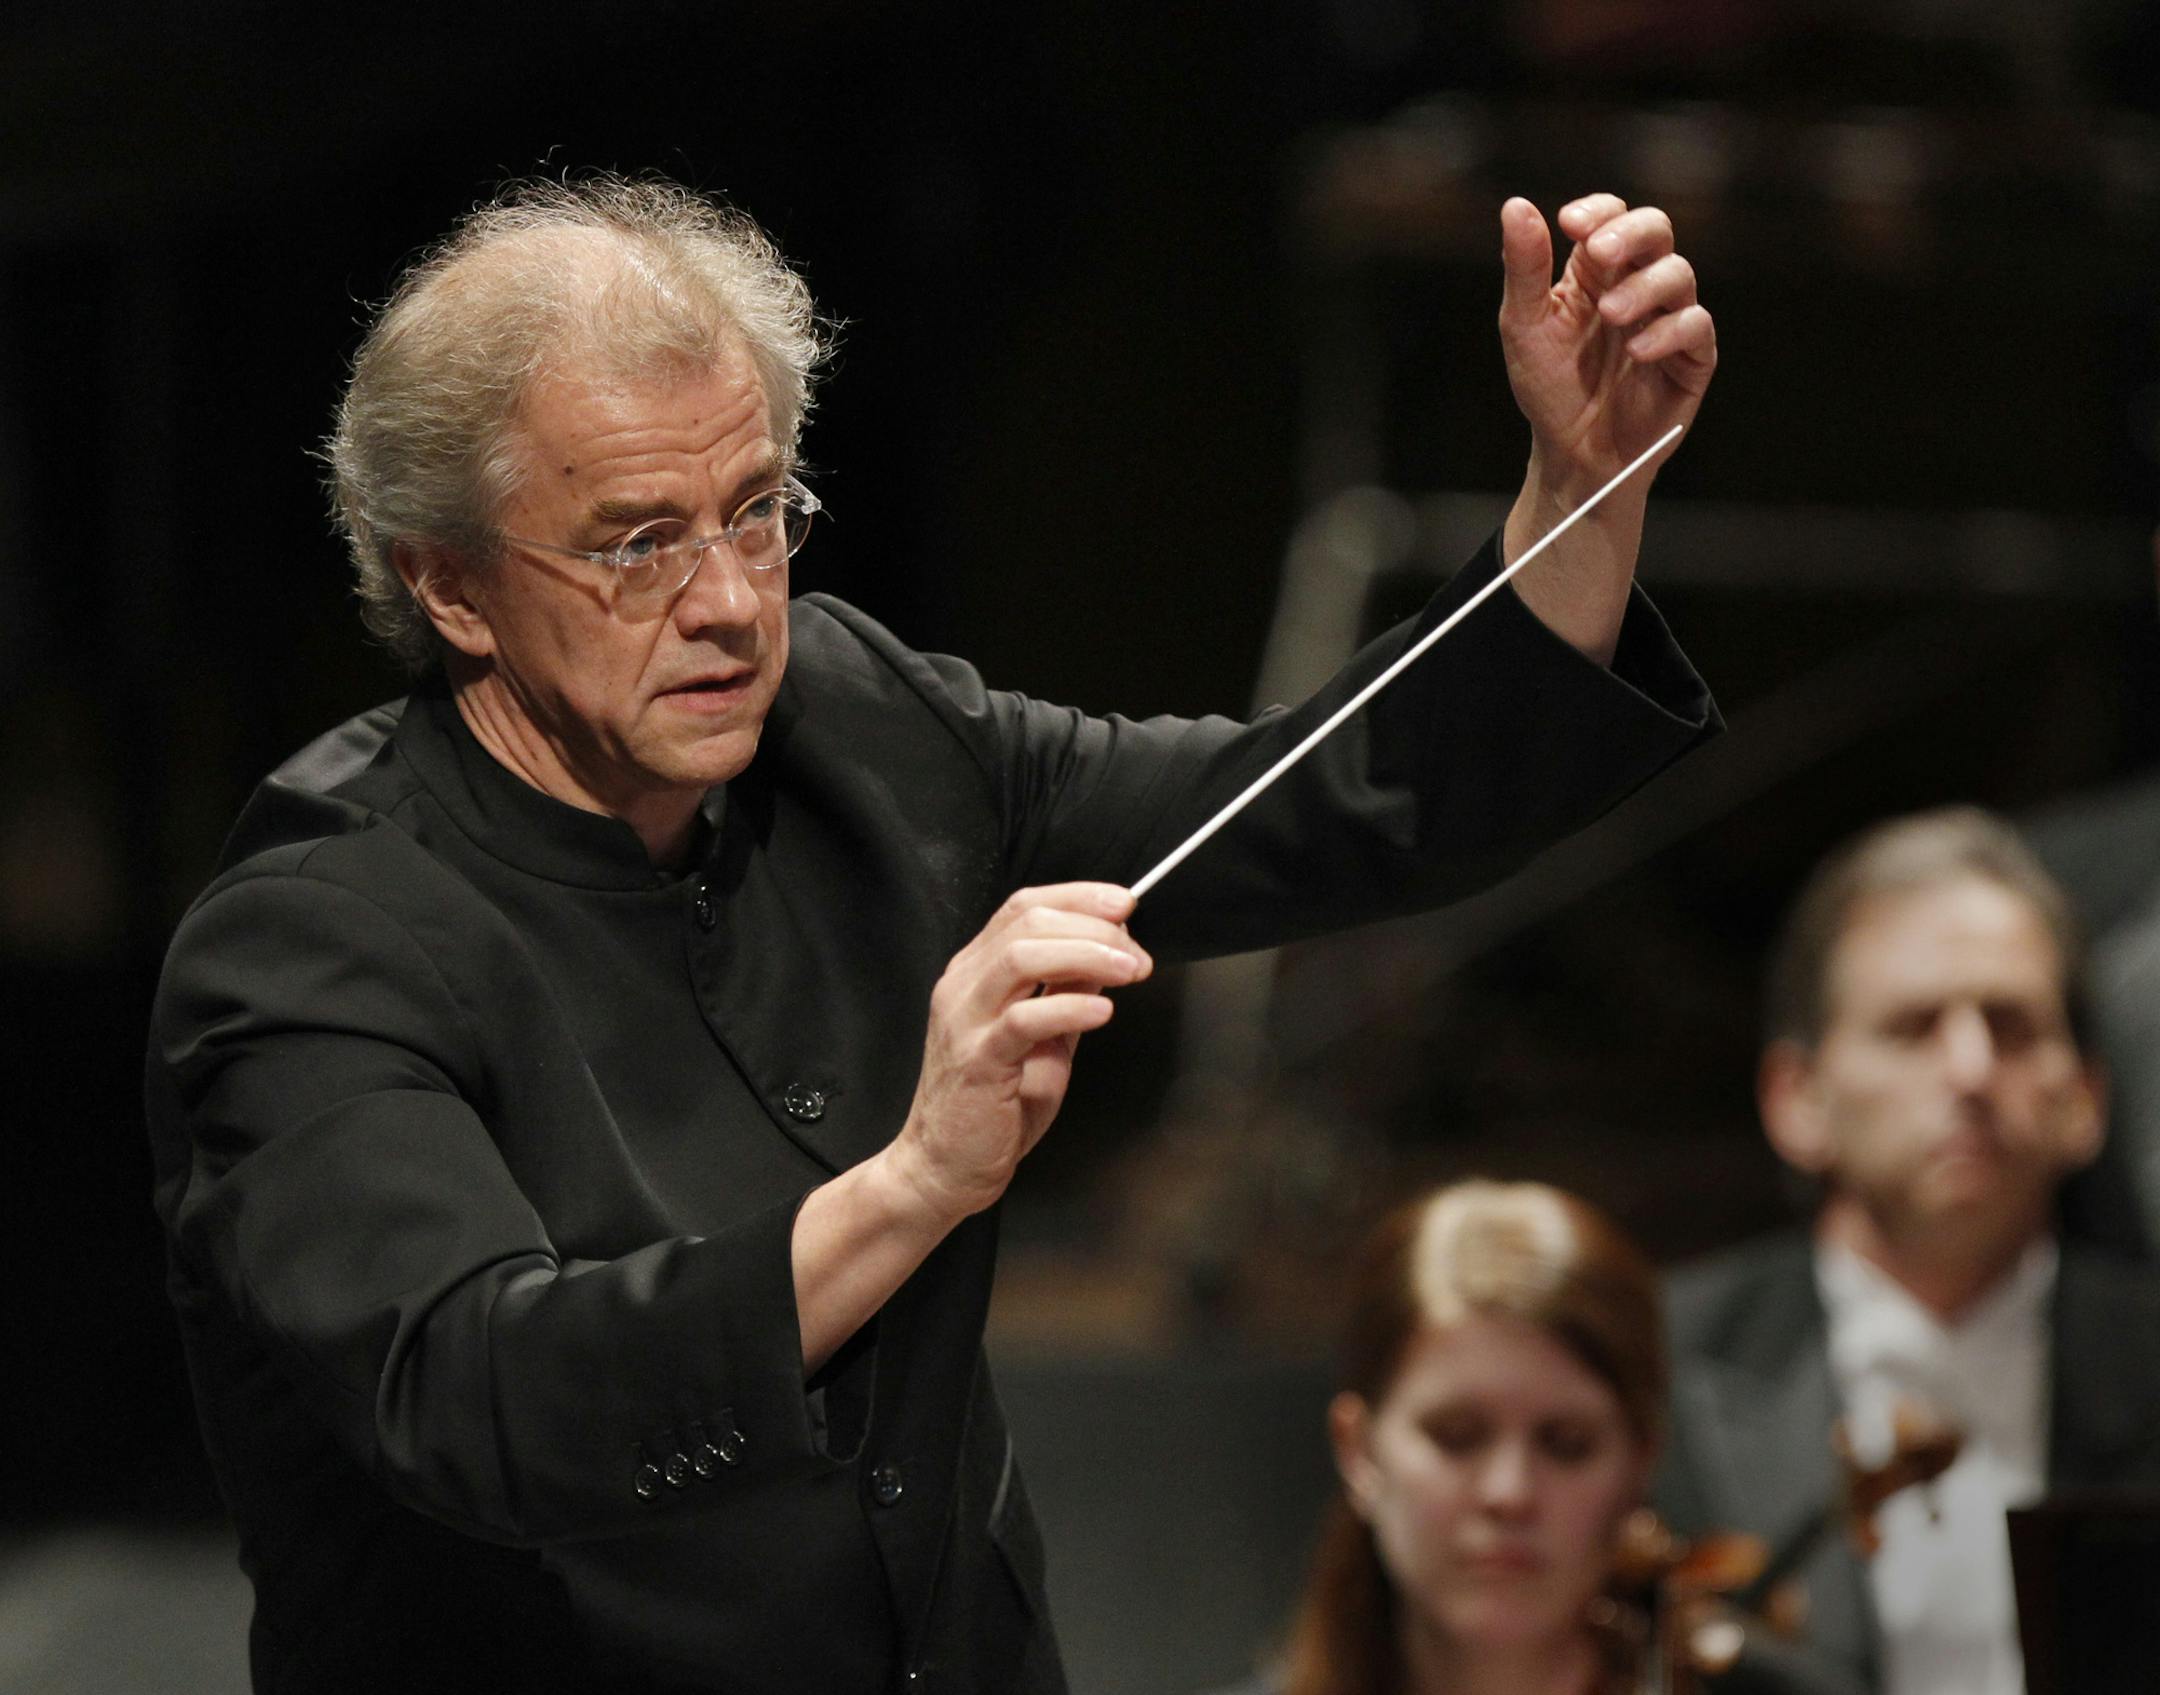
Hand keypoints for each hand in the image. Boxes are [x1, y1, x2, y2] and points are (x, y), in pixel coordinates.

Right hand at [889, 883, 1150, 1223]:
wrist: (946, 1166)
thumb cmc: (991, 1105)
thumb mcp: (1042, 1037)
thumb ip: (1067, 992)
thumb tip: (1108, 954)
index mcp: (975, 972)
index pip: (1023, 906)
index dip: (1078, 897)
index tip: (1125, 904)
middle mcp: (963, 986)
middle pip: (1028, 921)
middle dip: (1093, 926)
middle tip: (1135, 952)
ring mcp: (965, 1021)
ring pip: (1022, 956)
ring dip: (1087, 955)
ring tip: (1130, 970)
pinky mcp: (976, 1060)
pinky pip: (1024, 1019)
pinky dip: (1070, 1007)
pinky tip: (1103, 1013)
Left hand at [1498, 193, 1716, 498]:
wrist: (1573, 453)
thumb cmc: (1549, 387)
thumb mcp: (1524, 327)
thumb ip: (1525, 269)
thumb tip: (1516, 205)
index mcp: (1596, 271)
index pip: (1611, 216)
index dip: (1598, 211)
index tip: (1570, 222)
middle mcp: (1637, 284)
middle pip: (1656, 229)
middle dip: (1631, 233)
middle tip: (1600, 253)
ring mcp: (1669, 317)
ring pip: (1679, 273)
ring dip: (1644, 287)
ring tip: (1611, 315)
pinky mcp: (1692, 356)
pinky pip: (1696, 326)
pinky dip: (1668, 332)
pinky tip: (1638, 351)